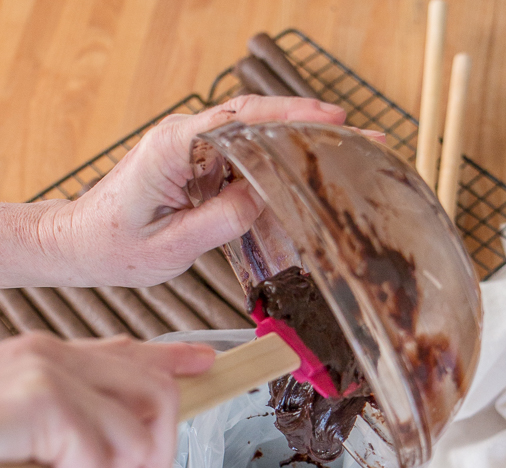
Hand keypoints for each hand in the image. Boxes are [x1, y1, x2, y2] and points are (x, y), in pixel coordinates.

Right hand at [0, 332, 214, 467]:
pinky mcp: (48, 403)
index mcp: (47, 358)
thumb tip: (125, 446)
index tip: (205, 362)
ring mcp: (51, 374)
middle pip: (158, 394)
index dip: (172, 360)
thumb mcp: (29, 438)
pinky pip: (100, 467)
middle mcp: (52, 355)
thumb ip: (73, 429)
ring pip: (135, 442)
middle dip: (157, 457)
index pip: (127, 352)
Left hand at [39, 95, 347, 287]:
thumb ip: (219, 222)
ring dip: (297, 143)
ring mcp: (192, 148)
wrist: (82, 243)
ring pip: (255, 135)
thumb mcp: (170, 246)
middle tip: (360, 136)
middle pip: (257, 118)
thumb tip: (262, 199)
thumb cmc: (114, 246)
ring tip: (343, 156)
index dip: (290, 119)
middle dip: (309, 125)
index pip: (241, 120)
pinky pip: (243, 157)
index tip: (331, 122)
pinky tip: (303, 177)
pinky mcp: (198, 164)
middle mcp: (184, 137)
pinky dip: (275, 164)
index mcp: (174, 146)